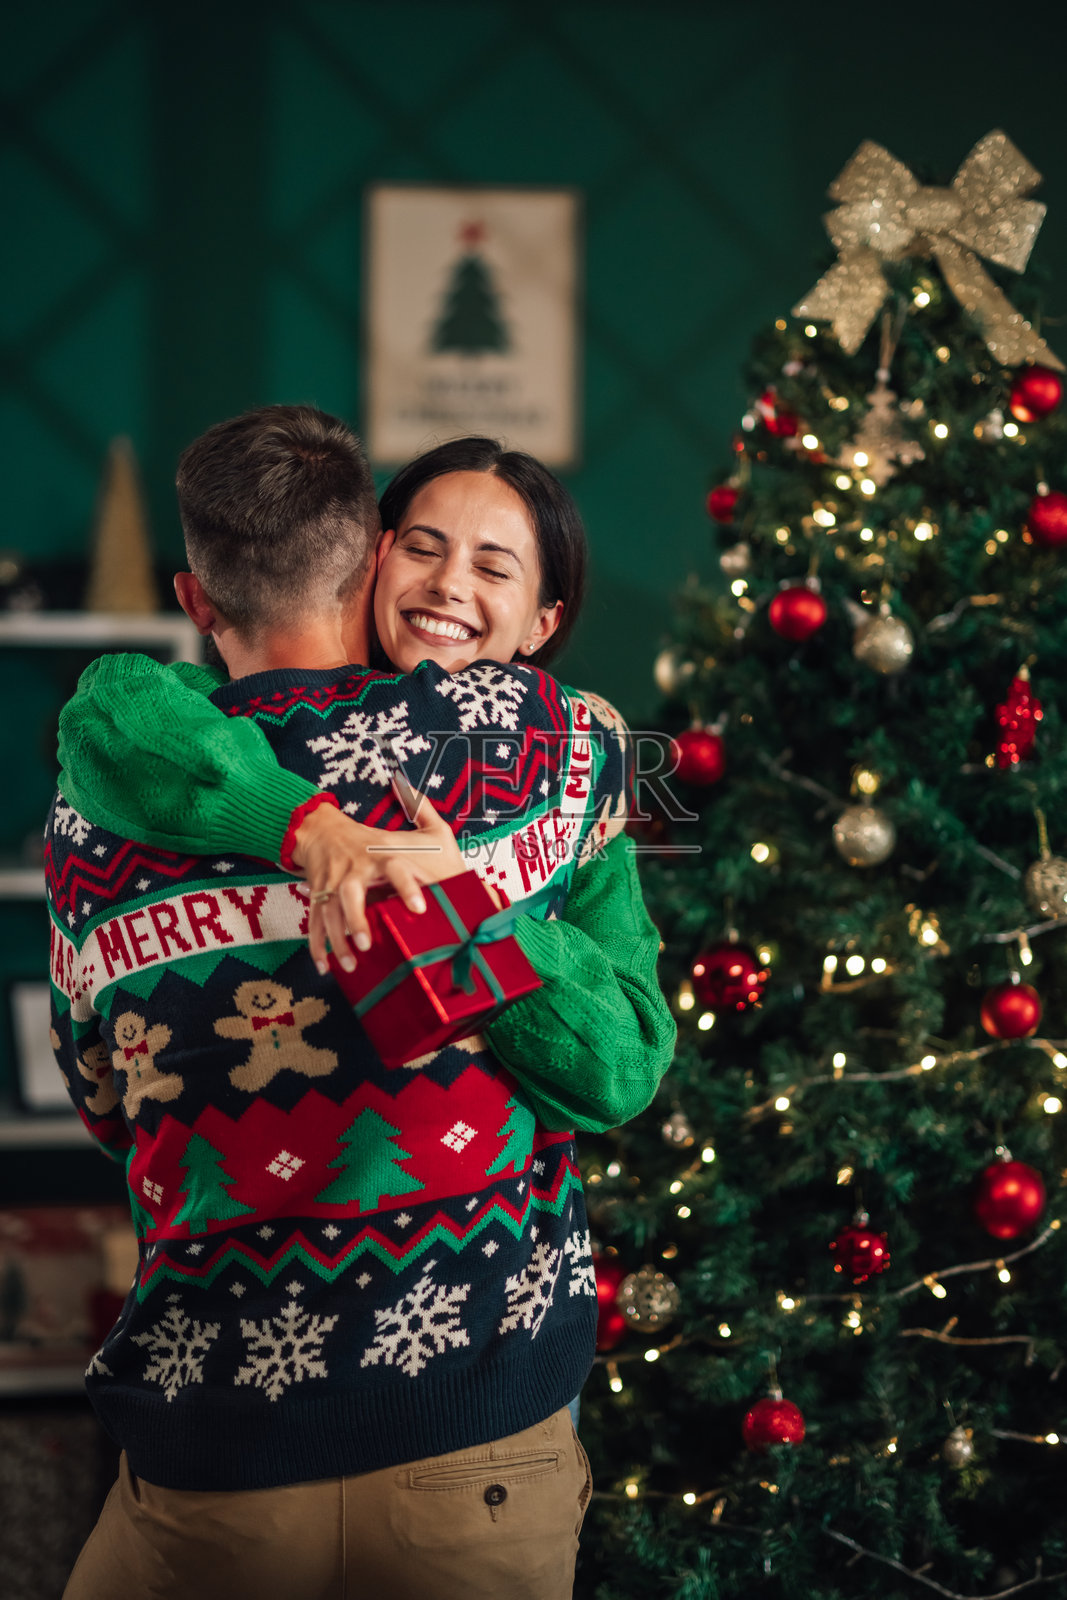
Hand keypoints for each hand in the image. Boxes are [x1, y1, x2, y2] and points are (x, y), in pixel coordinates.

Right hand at [290, 784, 465, 973]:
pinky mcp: (317, 897)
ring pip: (328, 912)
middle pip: (351, 892)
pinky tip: (324, 967)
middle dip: (357, 919)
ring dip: (336, 939)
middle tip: (368, 944)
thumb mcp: (418, 832)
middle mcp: (355, 870)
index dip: (406, 887)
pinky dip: (317, 945)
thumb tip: (488, 881)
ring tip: (349, 965)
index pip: (396, 868)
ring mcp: (332, 884)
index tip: (420, 908)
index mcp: (382, 856)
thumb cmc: (377, 838)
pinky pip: (314, 922)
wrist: (324, 832)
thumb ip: (442, 834)